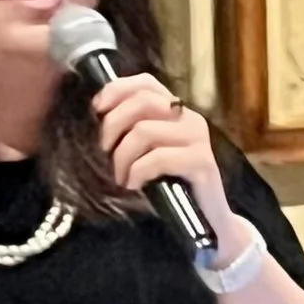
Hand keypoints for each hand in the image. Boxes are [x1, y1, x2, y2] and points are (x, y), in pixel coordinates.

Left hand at [87, 71, 240, 251]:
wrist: (207, 221)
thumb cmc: (171, 187)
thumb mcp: (148, 152)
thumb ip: (133, 129)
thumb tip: (99, 113)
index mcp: (177, 111)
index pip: (146, 83)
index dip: (117, 89)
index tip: (97, 110)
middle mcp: (190, 118)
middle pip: (141, 102)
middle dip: (113, 126)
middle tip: (105, 153)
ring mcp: (198, 139)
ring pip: (144, 131)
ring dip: (122, 156)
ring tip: (121, 176)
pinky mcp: (201, 162)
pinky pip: (157, 158)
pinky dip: (138, 172)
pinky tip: (134, 184)